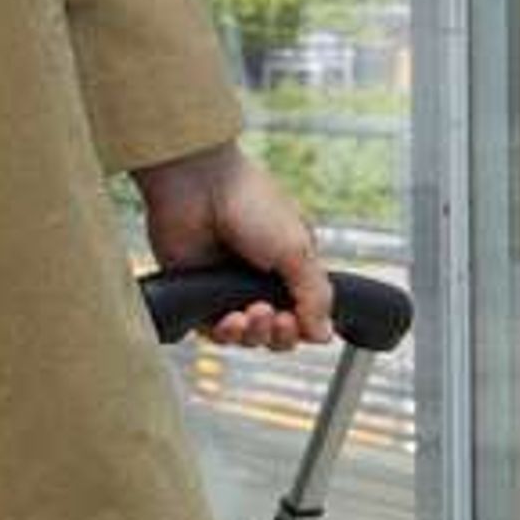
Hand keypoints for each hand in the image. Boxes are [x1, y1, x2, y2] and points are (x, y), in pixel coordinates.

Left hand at [136, 144, 333, 349]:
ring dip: (253, 334)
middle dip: (279, 334)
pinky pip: (212, 332)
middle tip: (275, 317)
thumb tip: (324, 336)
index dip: (302, 328)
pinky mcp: (196, 293)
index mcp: (290, 267)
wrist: (196, 183)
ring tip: (250, 314)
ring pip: (246, 337)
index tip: (296, 320)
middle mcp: (259, 280)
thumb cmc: (249, 202)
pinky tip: (228, 320)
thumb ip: (314, 296)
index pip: (304, 316)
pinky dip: (223, 333)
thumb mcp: (296, 249)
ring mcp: (226, 288)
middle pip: (276, 334)